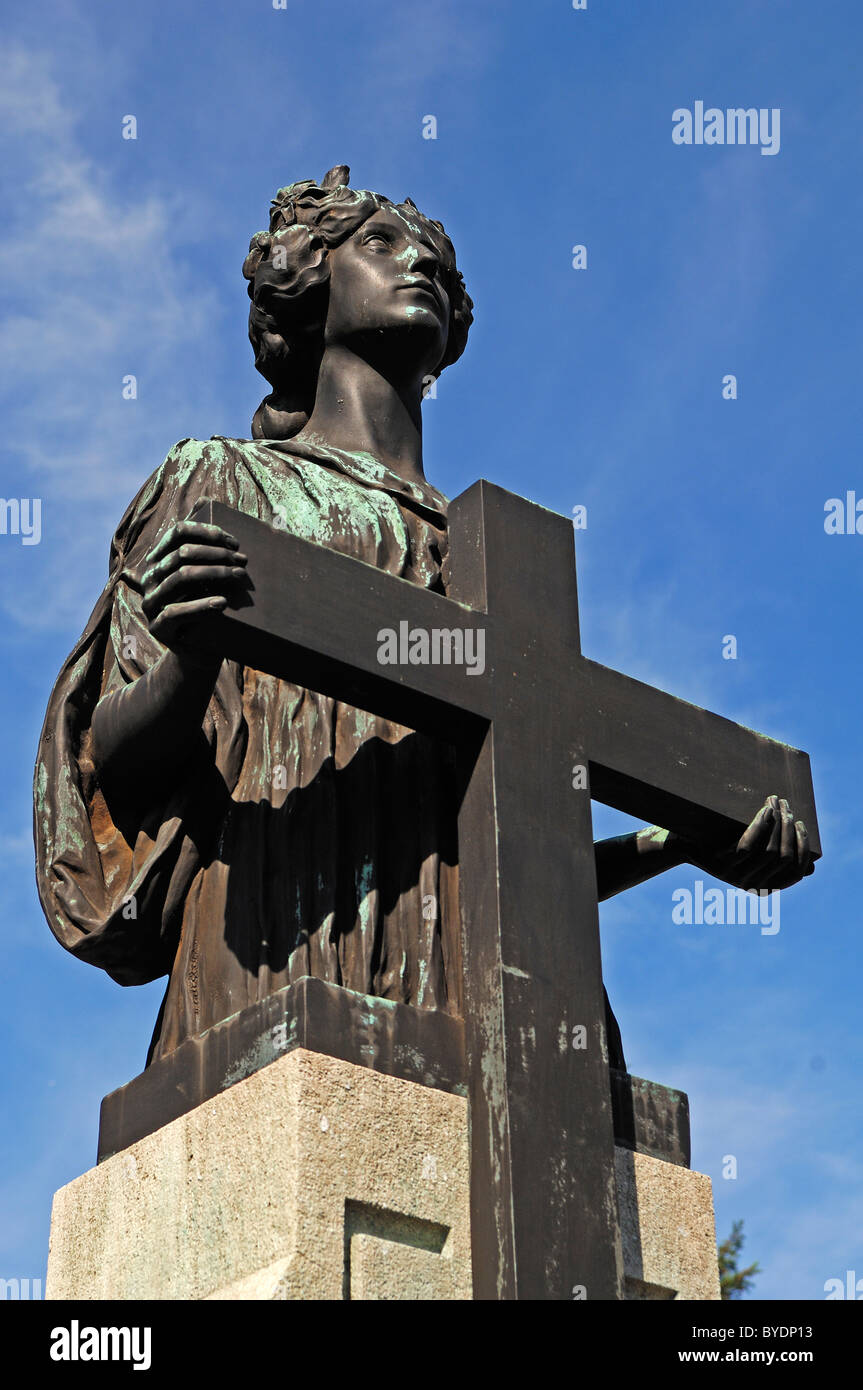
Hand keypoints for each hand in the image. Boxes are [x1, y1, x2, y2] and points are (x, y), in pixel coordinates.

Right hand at [140, 518, 249, 651]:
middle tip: (244, 561)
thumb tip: (206, 498)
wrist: (199, 652)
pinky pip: (176, 612)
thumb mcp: (207, 576)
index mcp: (159, 560)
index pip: (178, 532)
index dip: (207, 532)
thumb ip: (205, 544)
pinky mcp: (158, 628)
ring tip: (239, 576)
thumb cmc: (207, 608)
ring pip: (180, 578)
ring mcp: (150, 603)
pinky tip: (222, 602)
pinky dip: (201, 605)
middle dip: (217, 554)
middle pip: (183, 554)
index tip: (235, 540)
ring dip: (215, 574)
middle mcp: (149, 578)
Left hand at [677, 795, 815, 890]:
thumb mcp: (753, 855)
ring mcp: (735, 875)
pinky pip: (747, 846)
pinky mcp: (721, 863)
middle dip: (790, 828)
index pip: (795, 874)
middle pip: (783, 857)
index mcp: (763, 886)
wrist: (682, 843)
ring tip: (776, 801)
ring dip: (777, 822)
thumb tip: (813, 868)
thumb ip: (778, 860)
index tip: (802, 826)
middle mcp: (750, 884)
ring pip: (768, 851)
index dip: (803, 850)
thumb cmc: (720, 844)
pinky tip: (765, 809)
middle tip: (788, 805)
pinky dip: (760, 825)